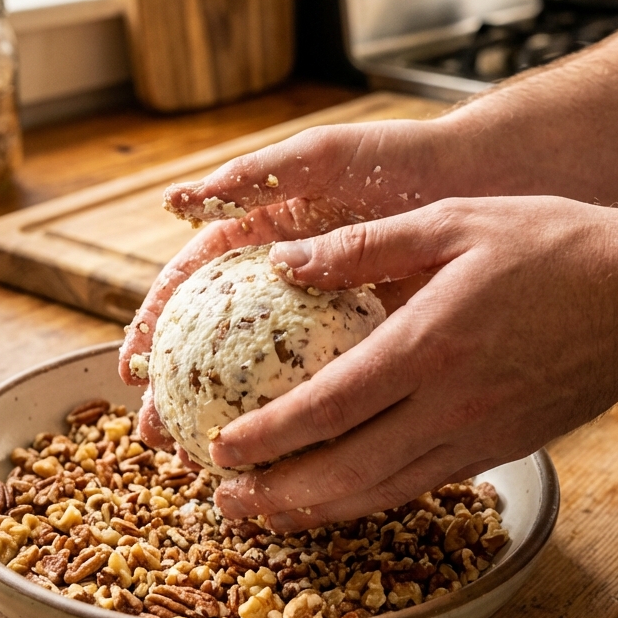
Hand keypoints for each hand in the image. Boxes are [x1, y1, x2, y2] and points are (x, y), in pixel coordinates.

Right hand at [118, 119, 444, 443]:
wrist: (484, 180)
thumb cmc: (399, 159)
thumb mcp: (322, 158)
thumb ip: (255, 177)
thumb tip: (176, 202)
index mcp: (261, 241)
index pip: (192, 289)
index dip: (156, 328)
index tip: (132, 367)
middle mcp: (285, 288)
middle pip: (215, 345)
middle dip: (179, 391)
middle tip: (156, 432)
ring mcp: (325, 322)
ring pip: (265, 379)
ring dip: (230, 418)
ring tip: (202, 459)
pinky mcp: (371, 348)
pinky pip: (327, 391)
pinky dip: (301, 425)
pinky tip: (282, 458)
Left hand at [208, 198, 617, 529]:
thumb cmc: (554, 246)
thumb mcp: (455, 221)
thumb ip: (365, 246)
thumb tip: (283, 261)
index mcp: (429, 344)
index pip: (329, 406)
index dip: (268, 435)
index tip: (219, 448)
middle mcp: (450, 404)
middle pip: (347, 472)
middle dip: (278, 495)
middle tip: (225, 502)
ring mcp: (479, 435)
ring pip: (384, 493)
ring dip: (319, 511)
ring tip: (268, 515)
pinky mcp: (501, 449)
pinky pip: (423, 484)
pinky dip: (372, 499)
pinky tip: (342, 495)